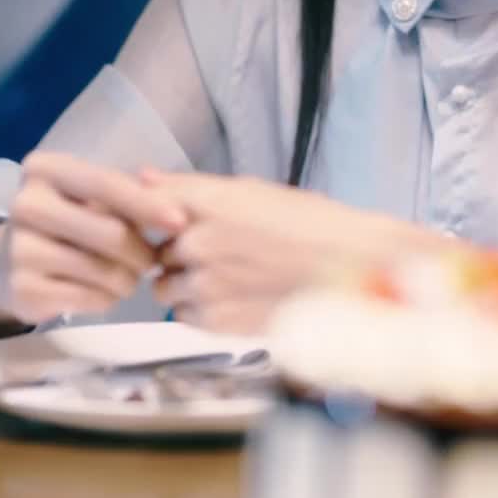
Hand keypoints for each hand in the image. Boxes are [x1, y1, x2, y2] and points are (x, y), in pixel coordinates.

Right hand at [0, 152, 175, 336]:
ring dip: (128, 281)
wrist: (8, 263)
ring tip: (127, 278)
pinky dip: (107, 299)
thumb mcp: (89, 197)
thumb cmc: (66, 222)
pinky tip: (101, 292)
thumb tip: (174, 210)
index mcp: (44, 169)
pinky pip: (89, 298)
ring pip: (104, 271)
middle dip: (143, 254)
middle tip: (151, 263)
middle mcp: (26, 204)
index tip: (180, 222)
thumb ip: (129, 194)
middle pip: (111, 233)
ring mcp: (20, 248)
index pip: (106, 184)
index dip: (147, 204)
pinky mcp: (23, 288)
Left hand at [139, 169, 440, 331]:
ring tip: (225, 281)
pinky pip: (185, 316)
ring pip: (165, 288)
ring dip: (184, 285)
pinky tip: (233, 300)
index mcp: (209, 203)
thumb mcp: (252, 191)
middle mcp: (200, 242)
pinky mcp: (217, 321)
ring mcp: (206, 284)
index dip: (152, 218)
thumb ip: (190, 187)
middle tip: (215, 256)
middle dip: (176, 255)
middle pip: (156, 251)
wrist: (353, 271)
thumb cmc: (312, 226)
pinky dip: (200, 311)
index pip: (149, 206)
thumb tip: (144, 176)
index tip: (165, 224)